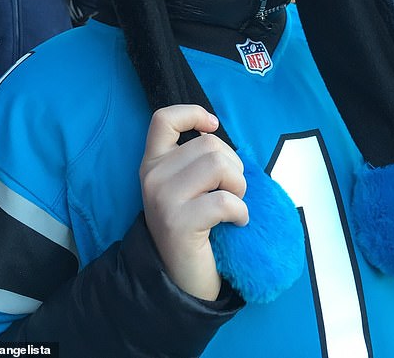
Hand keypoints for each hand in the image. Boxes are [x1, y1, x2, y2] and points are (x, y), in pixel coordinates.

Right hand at [140, 105, 247, 300]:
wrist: (181, 279)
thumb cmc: (194, 226)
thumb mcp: (187, 186)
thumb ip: (197, 159)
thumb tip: (221, 134)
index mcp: (153, 162)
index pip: (163, 119)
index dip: (193, 113)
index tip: (213, 126)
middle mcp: (152, 176)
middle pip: (209, 144)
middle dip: (234, 166)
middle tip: (232, 191)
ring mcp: (162, 198)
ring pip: (219, 166)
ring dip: (239, 186)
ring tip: (235, 204)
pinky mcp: (178, 223)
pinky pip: (225, 201)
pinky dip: (241, 211)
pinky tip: (237, 223)